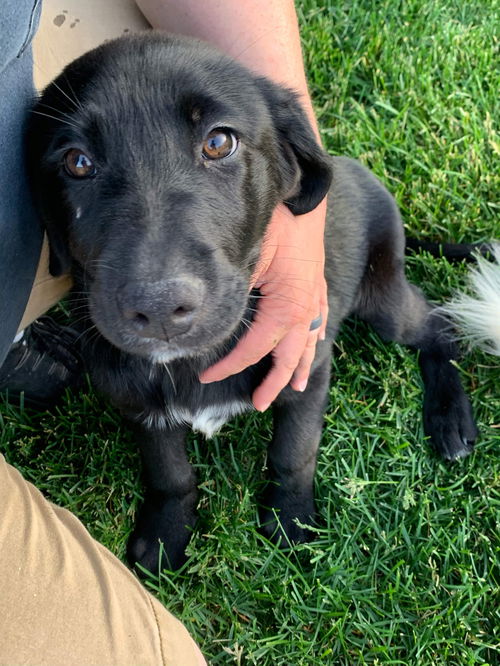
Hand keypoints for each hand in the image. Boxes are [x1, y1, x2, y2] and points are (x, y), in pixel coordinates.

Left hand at [199, 199, 327, 410]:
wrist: (306, 198)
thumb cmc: (277, 226)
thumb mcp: (249, 260)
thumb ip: (232, 295)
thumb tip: (207, 320)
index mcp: (285, 309)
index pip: (253, 350)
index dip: (229, 367)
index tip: (206, 376)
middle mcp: (305, 310)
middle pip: (288, 358)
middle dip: (274, 384)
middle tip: (259, 404)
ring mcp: (315, 298)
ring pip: (309, 342)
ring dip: (301, 367)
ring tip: (296, 387)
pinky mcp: (317, 285)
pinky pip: (319, 320)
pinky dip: (315, 337)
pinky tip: (314, 342)